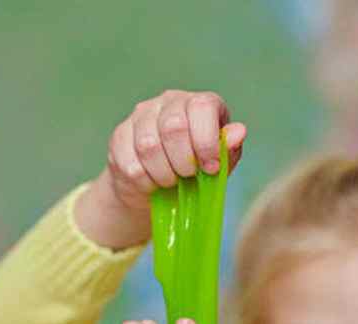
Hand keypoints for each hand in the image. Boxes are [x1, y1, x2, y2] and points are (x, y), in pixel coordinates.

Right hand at [75, 90, 246, 250]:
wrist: (155, 187)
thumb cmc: (194, 171)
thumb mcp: (218, 163)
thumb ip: (229, 149)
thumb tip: (238, 132)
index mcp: (197, 103)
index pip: (202, 108)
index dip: (207, 142)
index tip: (210, 168)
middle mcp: (168, 101)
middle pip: (173, 126)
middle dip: (183, 160)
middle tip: (188, 176)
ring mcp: (139, 116)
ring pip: (148, 145)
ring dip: (163, 173)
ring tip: (170, 181)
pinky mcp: (119, 136)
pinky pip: (130, 163)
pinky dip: (145, 181)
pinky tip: (152, 182)